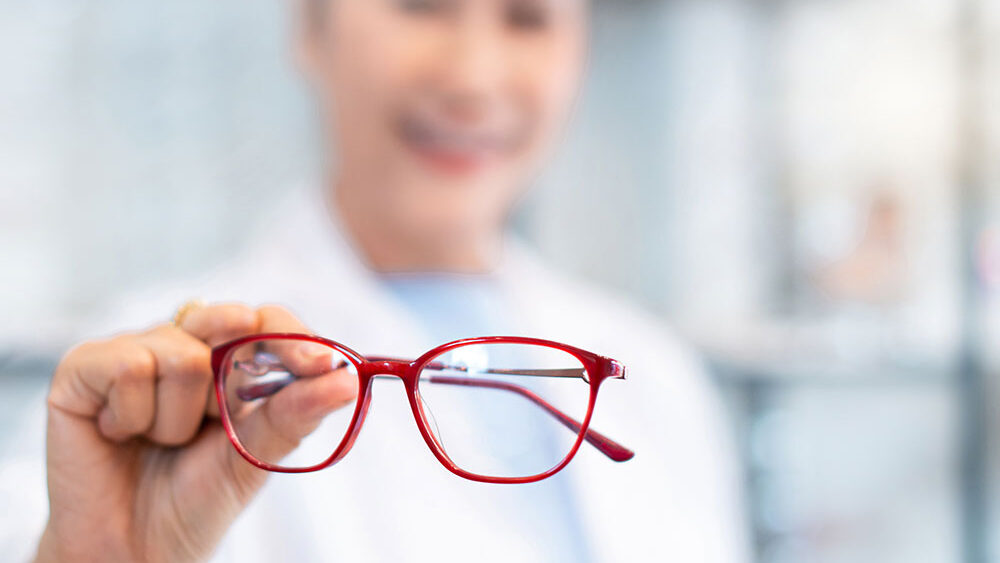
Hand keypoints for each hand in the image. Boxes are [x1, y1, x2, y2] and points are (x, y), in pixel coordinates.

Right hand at [36, 304, 356, 561]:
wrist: (135, 549)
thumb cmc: (196, 498)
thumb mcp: (255, 455)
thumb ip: (295, 413)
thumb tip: (346, 380)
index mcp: (229, 360)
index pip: (268, 322)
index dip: (295, 339)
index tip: (321, 367)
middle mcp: (184, 344)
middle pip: (228, 321)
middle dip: (232, 382)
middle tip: (217, 422)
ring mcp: (134, 350)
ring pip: (180, 354)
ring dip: (177, 418)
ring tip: (158, 441)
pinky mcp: (84, 368)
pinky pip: (128, 367)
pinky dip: (133, 415)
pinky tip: (119, 434)